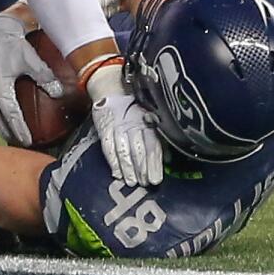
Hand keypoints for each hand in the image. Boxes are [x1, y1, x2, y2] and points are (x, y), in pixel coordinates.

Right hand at [0, 14, 62, 145]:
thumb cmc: (11, 44)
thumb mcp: (31, 60)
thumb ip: (45, 77)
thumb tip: (59, 92)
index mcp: (0, 88)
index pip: (11, 116)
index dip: (20, 130)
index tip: (28, 140)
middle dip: (10, 133)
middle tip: (22, 142)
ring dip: (0, 128)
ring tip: (12, 135)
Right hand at [87, 65, 162, 185]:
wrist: (112, 90)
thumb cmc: (135, 109)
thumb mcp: (150, 119)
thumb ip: (159, 138)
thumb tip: (168, 159)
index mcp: (147, 122)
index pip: (153, 145)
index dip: (154, 163)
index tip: (155, 180)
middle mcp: (134, 124)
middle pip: (139, 149)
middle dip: (142, 168)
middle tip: (145, 184)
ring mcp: (118, 126)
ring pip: (124, 150)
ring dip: (128, 168)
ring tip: (132, 182)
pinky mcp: (104, 128)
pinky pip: (108, 147)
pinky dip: (112, 161)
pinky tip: (116, 173)